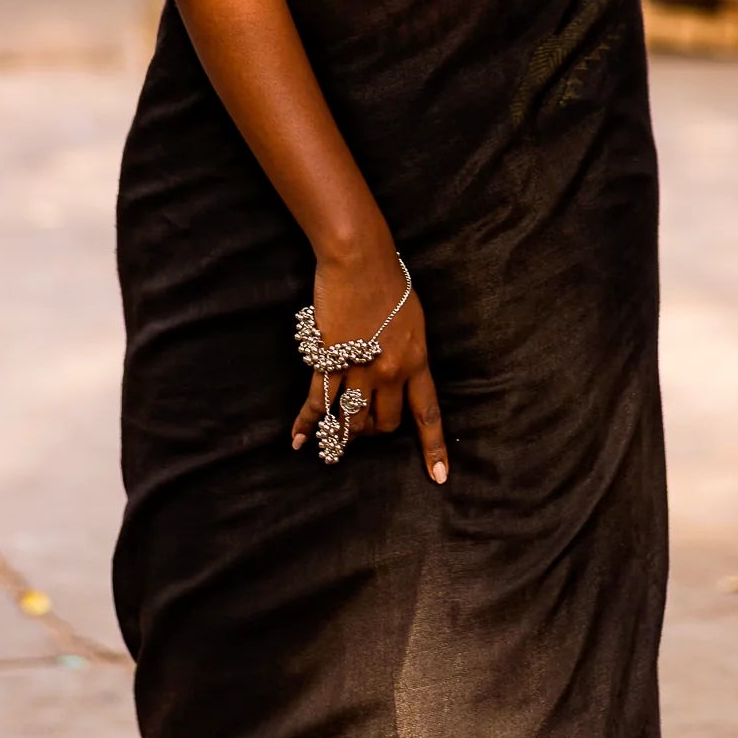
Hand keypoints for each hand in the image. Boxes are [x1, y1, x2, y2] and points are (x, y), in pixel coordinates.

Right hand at [291, 245, 447, 482]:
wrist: (359, 260)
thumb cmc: (390, 282)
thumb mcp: (414, 321)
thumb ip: (409, 353)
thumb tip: (401, 376)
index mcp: (416, 361)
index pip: (427, 414)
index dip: (433, 448)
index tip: (439, 477)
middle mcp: (390, 373)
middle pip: (384, 422)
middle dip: (375, 431)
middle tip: (366, 427)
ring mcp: (358, 370)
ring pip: (352, 419)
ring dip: (345, 432)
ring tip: (338, 439)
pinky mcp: (328, 362)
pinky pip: (317, 403)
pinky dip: (307, 424)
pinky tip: (299, 439)